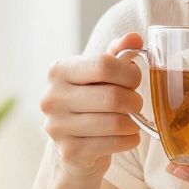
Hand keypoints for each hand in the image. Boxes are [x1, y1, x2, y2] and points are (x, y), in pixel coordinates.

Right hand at [40, 33, 144, 175]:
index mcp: (59, 71)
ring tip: (133, 121)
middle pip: (113, 96)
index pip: (104, 65)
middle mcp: (53, 97)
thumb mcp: (101, 75)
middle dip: (135, 101)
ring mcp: (58, 126)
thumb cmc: (92, 103)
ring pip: (115, 122)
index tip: (134, 80)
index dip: (129, 73)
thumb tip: (134, 38)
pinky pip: (114, 144)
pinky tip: (128, 136)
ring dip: (134, 123)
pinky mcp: (69, 151)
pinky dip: (130, 140)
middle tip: (136, 104)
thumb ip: (118, 54)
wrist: (74, 147)